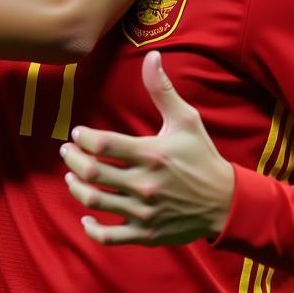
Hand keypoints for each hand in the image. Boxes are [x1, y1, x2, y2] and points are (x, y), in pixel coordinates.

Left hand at [59, 51, 234, 245]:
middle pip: (92, 173)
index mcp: (151, 154)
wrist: (226, 203)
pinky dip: (92, 228)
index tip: (78, 133)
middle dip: (73, 160)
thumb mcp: (186, 120)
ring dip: (76, 188)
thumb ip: (162, 90)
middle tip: (67, 151)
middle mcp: (144, 184)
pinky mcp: (145, 233)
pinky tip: (86, 216)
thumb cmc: (202, 157)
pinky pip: (110, 236)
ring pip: (95, 201)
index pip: (103, 144)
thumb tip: (152, 56)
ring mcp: (143, 211)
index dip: (83, 137)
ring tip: (71, 177)